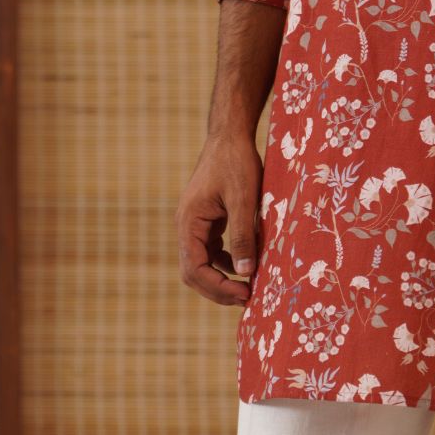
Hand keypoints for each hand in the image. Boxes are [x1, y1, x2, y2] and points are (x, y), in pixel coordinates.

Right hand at [177, 133, 264, 306]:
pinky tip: (244, 265)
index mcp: (189, 222)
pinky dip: (224, 263)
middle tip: (247, 298)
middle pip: (193, 272)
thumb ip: (243, 235)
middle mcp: (186, 226)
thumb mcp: (244, 199)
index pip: (195, 268)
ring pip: (201, 263)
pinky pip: (210, 251)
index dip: (218, 287)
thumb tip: (245, 272)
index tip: (245, 293)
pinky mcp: (207, 220)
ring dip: (221, 279)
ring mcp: (195, 224)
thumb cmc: (236, 162)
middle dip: (218, 289)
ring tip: (247, 289)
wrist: (230, 135)